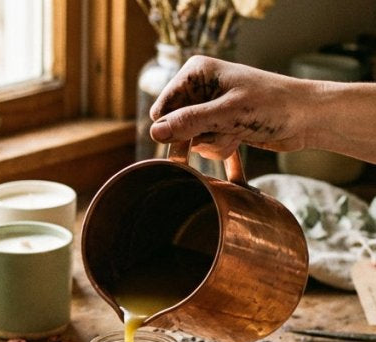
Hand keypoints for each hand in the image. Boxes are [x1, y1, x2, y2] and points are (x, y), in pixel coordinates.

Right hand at [149, 55, 310, 159]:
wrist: (307, 118)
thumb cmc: (274, 106)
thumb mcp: (228, 114)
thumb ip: (190, 122)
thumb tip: (154, 133)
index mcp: (196, 73)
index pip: (162, 110)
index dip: (174, 128)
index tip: (197, 133)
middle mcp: (200, 88)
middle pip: (174, 127)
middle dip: (196, 138)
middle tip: (222, 133)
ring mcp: (209, 108)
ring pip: (190, 141)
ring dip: (212, 145)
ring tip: (236, 134)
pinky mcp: (220, 125)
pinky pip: (205, 146)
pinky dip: (220, 149)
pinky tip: (239, 140)